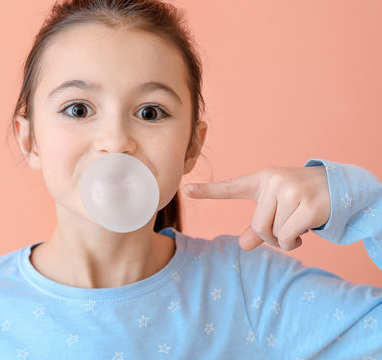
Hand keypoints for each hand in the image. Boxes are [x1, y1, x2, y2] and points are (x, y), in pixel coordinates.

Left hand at [183, 165, 330, 250]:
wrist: (339, 186)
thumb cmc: (301, 198)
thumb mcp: (277, 208)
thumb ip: (258, 227)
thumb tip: (243, 245)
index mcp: (261, 180)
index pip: (230, 187)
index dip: (208, 191)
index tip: (186, 190)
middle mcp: (274, 181)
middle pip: (257, 226)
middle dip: (270, 236)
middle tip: (285, 229)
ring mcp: (291, 191)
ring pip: (274, 233)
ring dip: (285, 239)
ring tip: (298, 224)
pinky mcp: (308, 205)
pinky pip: (288, 237)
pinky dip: (294, 241)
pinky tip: (306, 230)